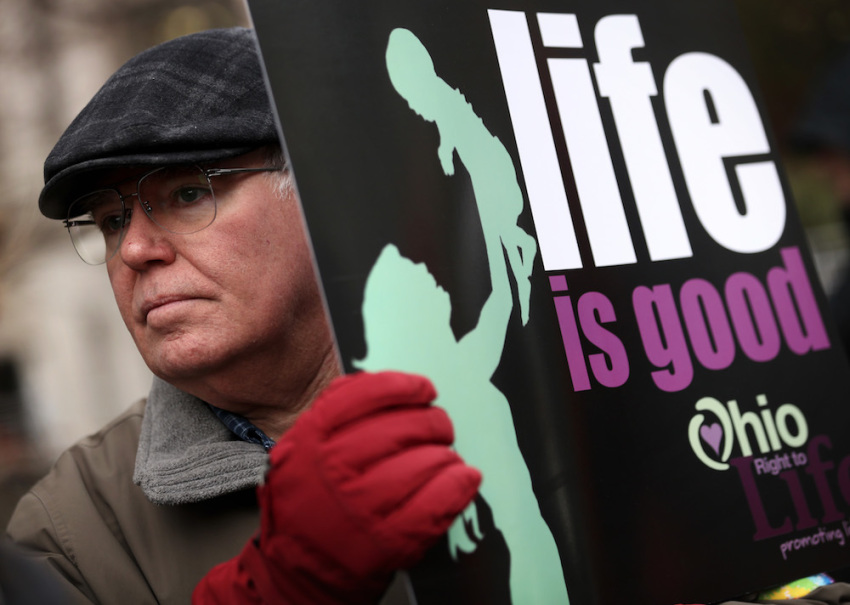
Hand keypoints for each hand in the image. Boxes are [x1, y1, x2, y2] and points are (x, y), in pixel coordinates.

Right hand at [193, 371, 480, 603]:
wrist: (299, 570)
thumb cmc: (308, 502)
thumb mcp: (302, 448)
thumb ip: (335, 412)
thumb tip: (391, 386)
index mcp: (311, 438)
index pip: (365, 395)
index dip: (403, 386)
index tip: (425, 389)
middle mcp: (334, 468)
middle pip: (403, 427)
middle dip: (433, 422)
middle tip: (440, 427)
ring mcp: (362, 506)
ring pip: (425, 462)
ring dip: (446, 455)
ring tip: (446, 458)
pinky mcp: (389, 540)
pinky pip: (437, 503)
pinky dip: (458, 486)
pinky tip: (464, 478)